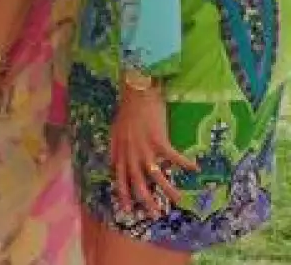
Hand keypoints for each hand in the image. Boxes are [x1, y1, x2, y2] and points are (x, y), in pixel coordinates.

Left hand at [110, 82, 195, 217]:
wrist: (136, 94)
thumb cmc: (126, 113)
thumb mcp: (114, 133)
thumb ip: (114, 150)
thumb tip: (112, 164)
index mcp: (120, 153)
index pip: (120, 179)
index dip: (123, 195)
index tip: (127, 210)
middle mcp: (131, 154)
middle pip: (138, 183)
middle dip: (146, 201)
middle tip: (155, 215)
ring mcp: (145, 148)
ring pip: (156, 176)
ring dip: (168, 190)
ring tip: (179, 200)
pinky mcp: (159, 140)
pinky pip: (174, 157)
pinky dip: (186, 163)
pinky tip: (196, 168)